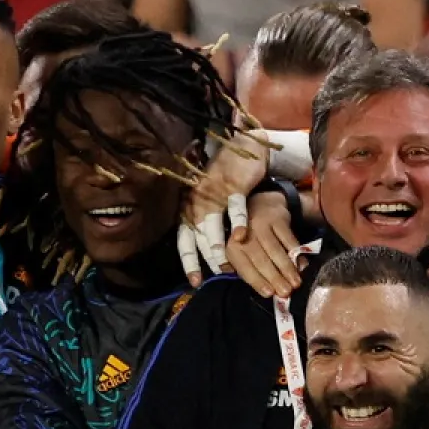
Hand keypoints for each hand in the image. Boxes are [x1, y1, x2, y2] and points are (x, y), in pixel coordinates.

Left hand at [180, 131, 269, 282]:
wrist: (244, 147)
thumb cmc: (226, 179)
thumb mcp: (211, 201)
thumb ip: (208, 225)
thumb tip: (209, 255)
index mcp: (190, 207)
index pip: (184, 239)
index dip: (189, 261)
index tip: (195, 281)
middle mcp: (197, 201)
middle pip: (196, 236)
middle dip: (205, 259)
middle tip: (216, 275)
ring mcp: (214, 193)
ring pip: (212, 225)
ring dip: (217, 246)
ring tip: (226, 265)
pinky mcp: (233, 185)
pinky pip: (235, 207)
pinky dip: (238, 222)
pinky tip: (242, 237)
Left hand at [222, 191, 303, 297]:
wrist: (261, 203)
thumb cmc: (249, 235)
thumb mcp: (241, 250)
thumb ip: (249, 269)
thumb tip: (266, 291)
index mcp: (232, 246)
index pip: (244, 267)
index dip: (257, 281)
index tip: (269, 294)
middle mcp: (243, 234)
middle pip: (259, 259)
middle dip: (273, 277)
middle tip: (286, 292)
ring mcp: (260, 225)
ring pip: (274, 249)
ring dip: (286, 268)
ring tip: (296, 283)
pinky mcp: (276, 218)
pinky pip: (288, 238)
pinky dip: (296, 252)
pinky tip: (302, 265)